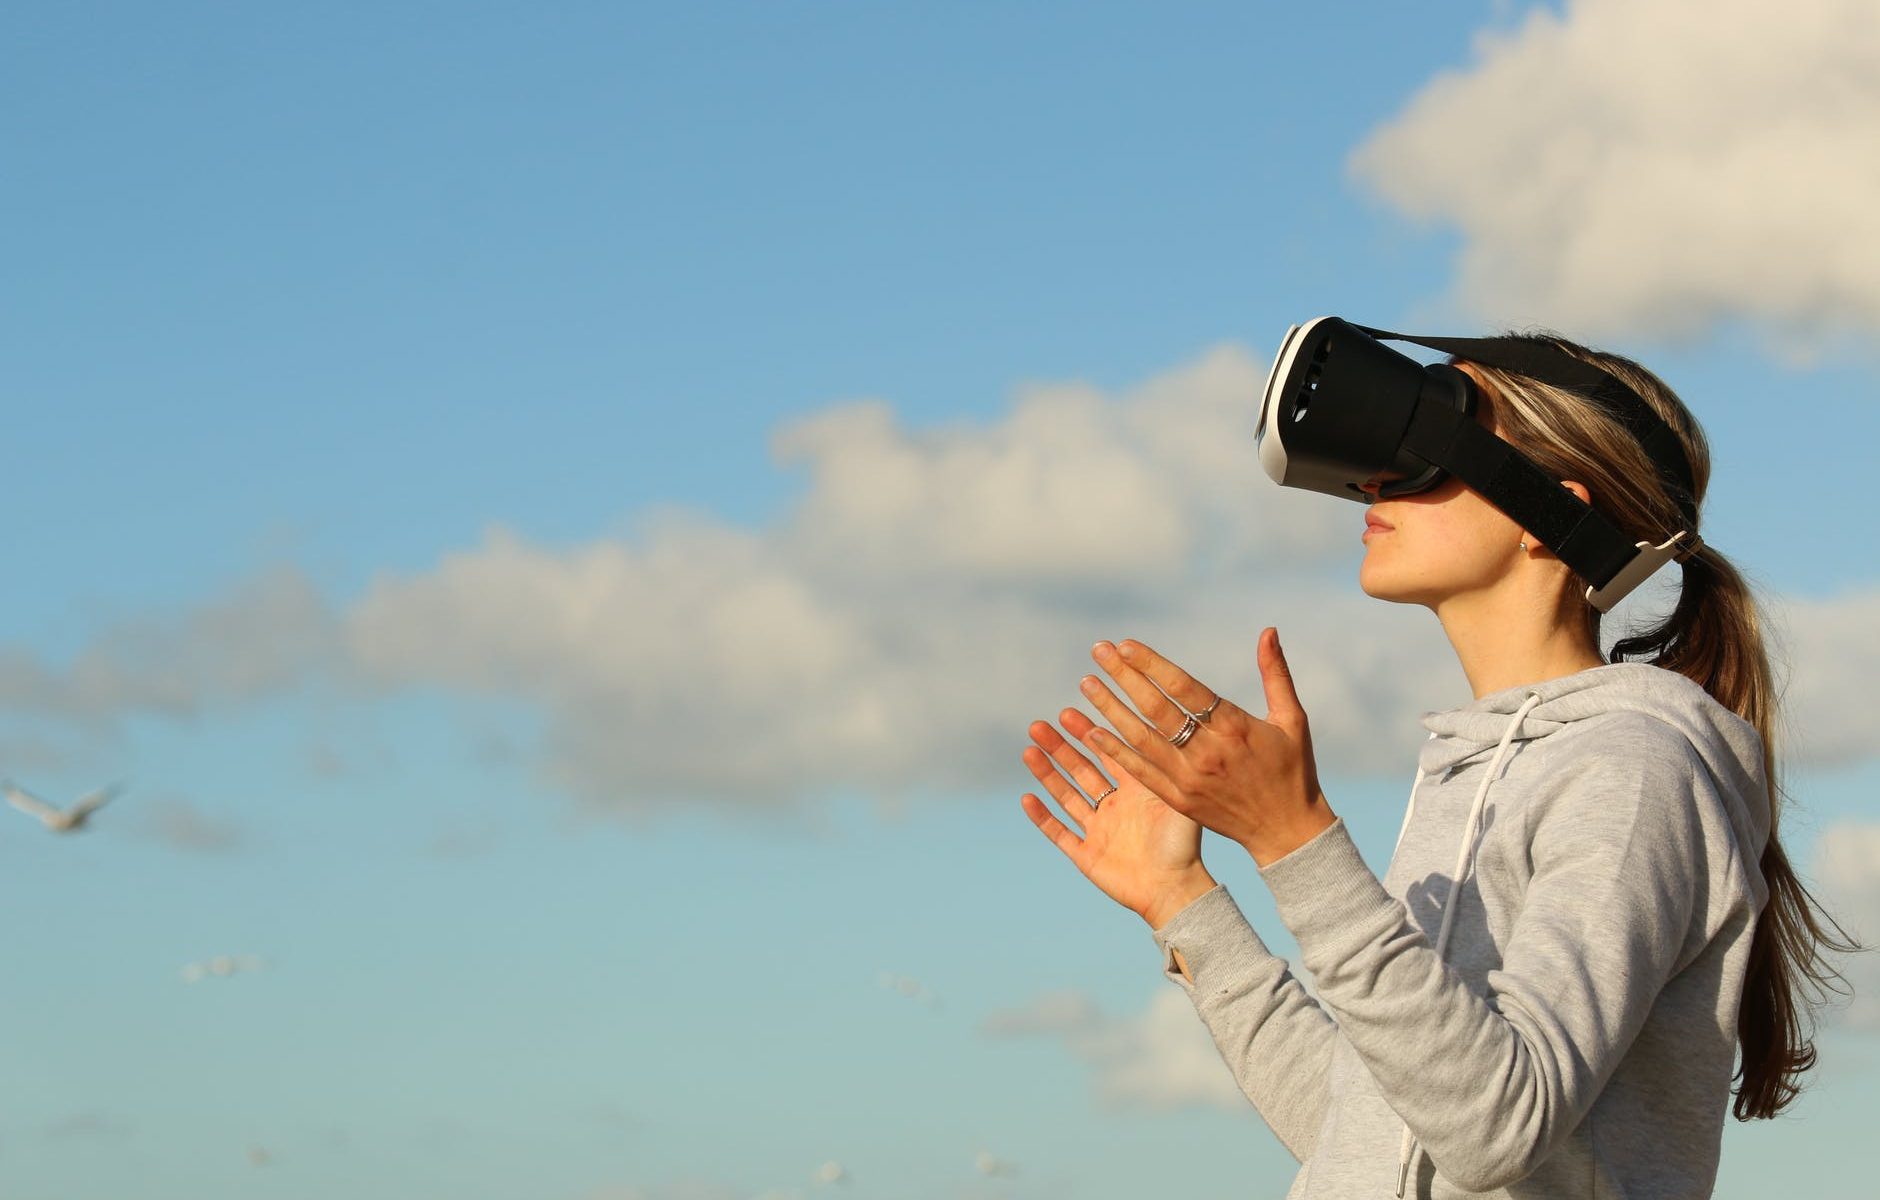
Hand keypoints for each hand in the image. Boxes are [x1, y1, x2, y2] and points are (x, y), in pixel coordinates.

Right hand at [1019, 707, 1216, 927]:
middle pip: (1080, 770)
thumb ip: (1164, 766)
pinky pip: (1059, 833)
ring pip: (1065, 796)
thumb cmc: (1184, 846)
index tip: (1068, 711)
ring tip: (1029, 750)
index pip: (1107, 753)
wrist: (1176, 890)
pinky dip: (1043, 817)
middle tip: (1040, 726)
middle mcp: (1114, 807)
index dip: (1087, 733)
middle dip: (1060, 748)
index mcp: (1135, 791)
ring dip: (1047, 774)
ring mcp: (1098, 831)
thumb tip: (1159, 725)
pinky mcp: (1087, 855)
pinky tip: (1027, 798)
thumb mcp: (1176, 798)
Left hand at [1074, 627, 1335, 868]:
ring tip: (1087, 684)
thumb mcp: (1292, 719)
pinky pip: (1140, 772)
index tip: (1125, 645)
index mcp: (1234, 728)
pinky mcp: (1179, 800)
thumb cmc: (1293, 769)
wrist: (1286, 831)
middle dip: (1124, 677)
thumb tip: (1268, 630)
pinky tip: (1093, 732)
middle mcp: (1207, 752)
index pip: (1184, 688)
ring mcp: (1189, 779)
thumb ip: (1275, 673)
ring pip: (1141, 738)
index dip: (1151, 664)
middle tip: (1098, 651)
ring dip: (1110, 709)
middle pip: (1156, 708)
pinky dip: (1116, 752)